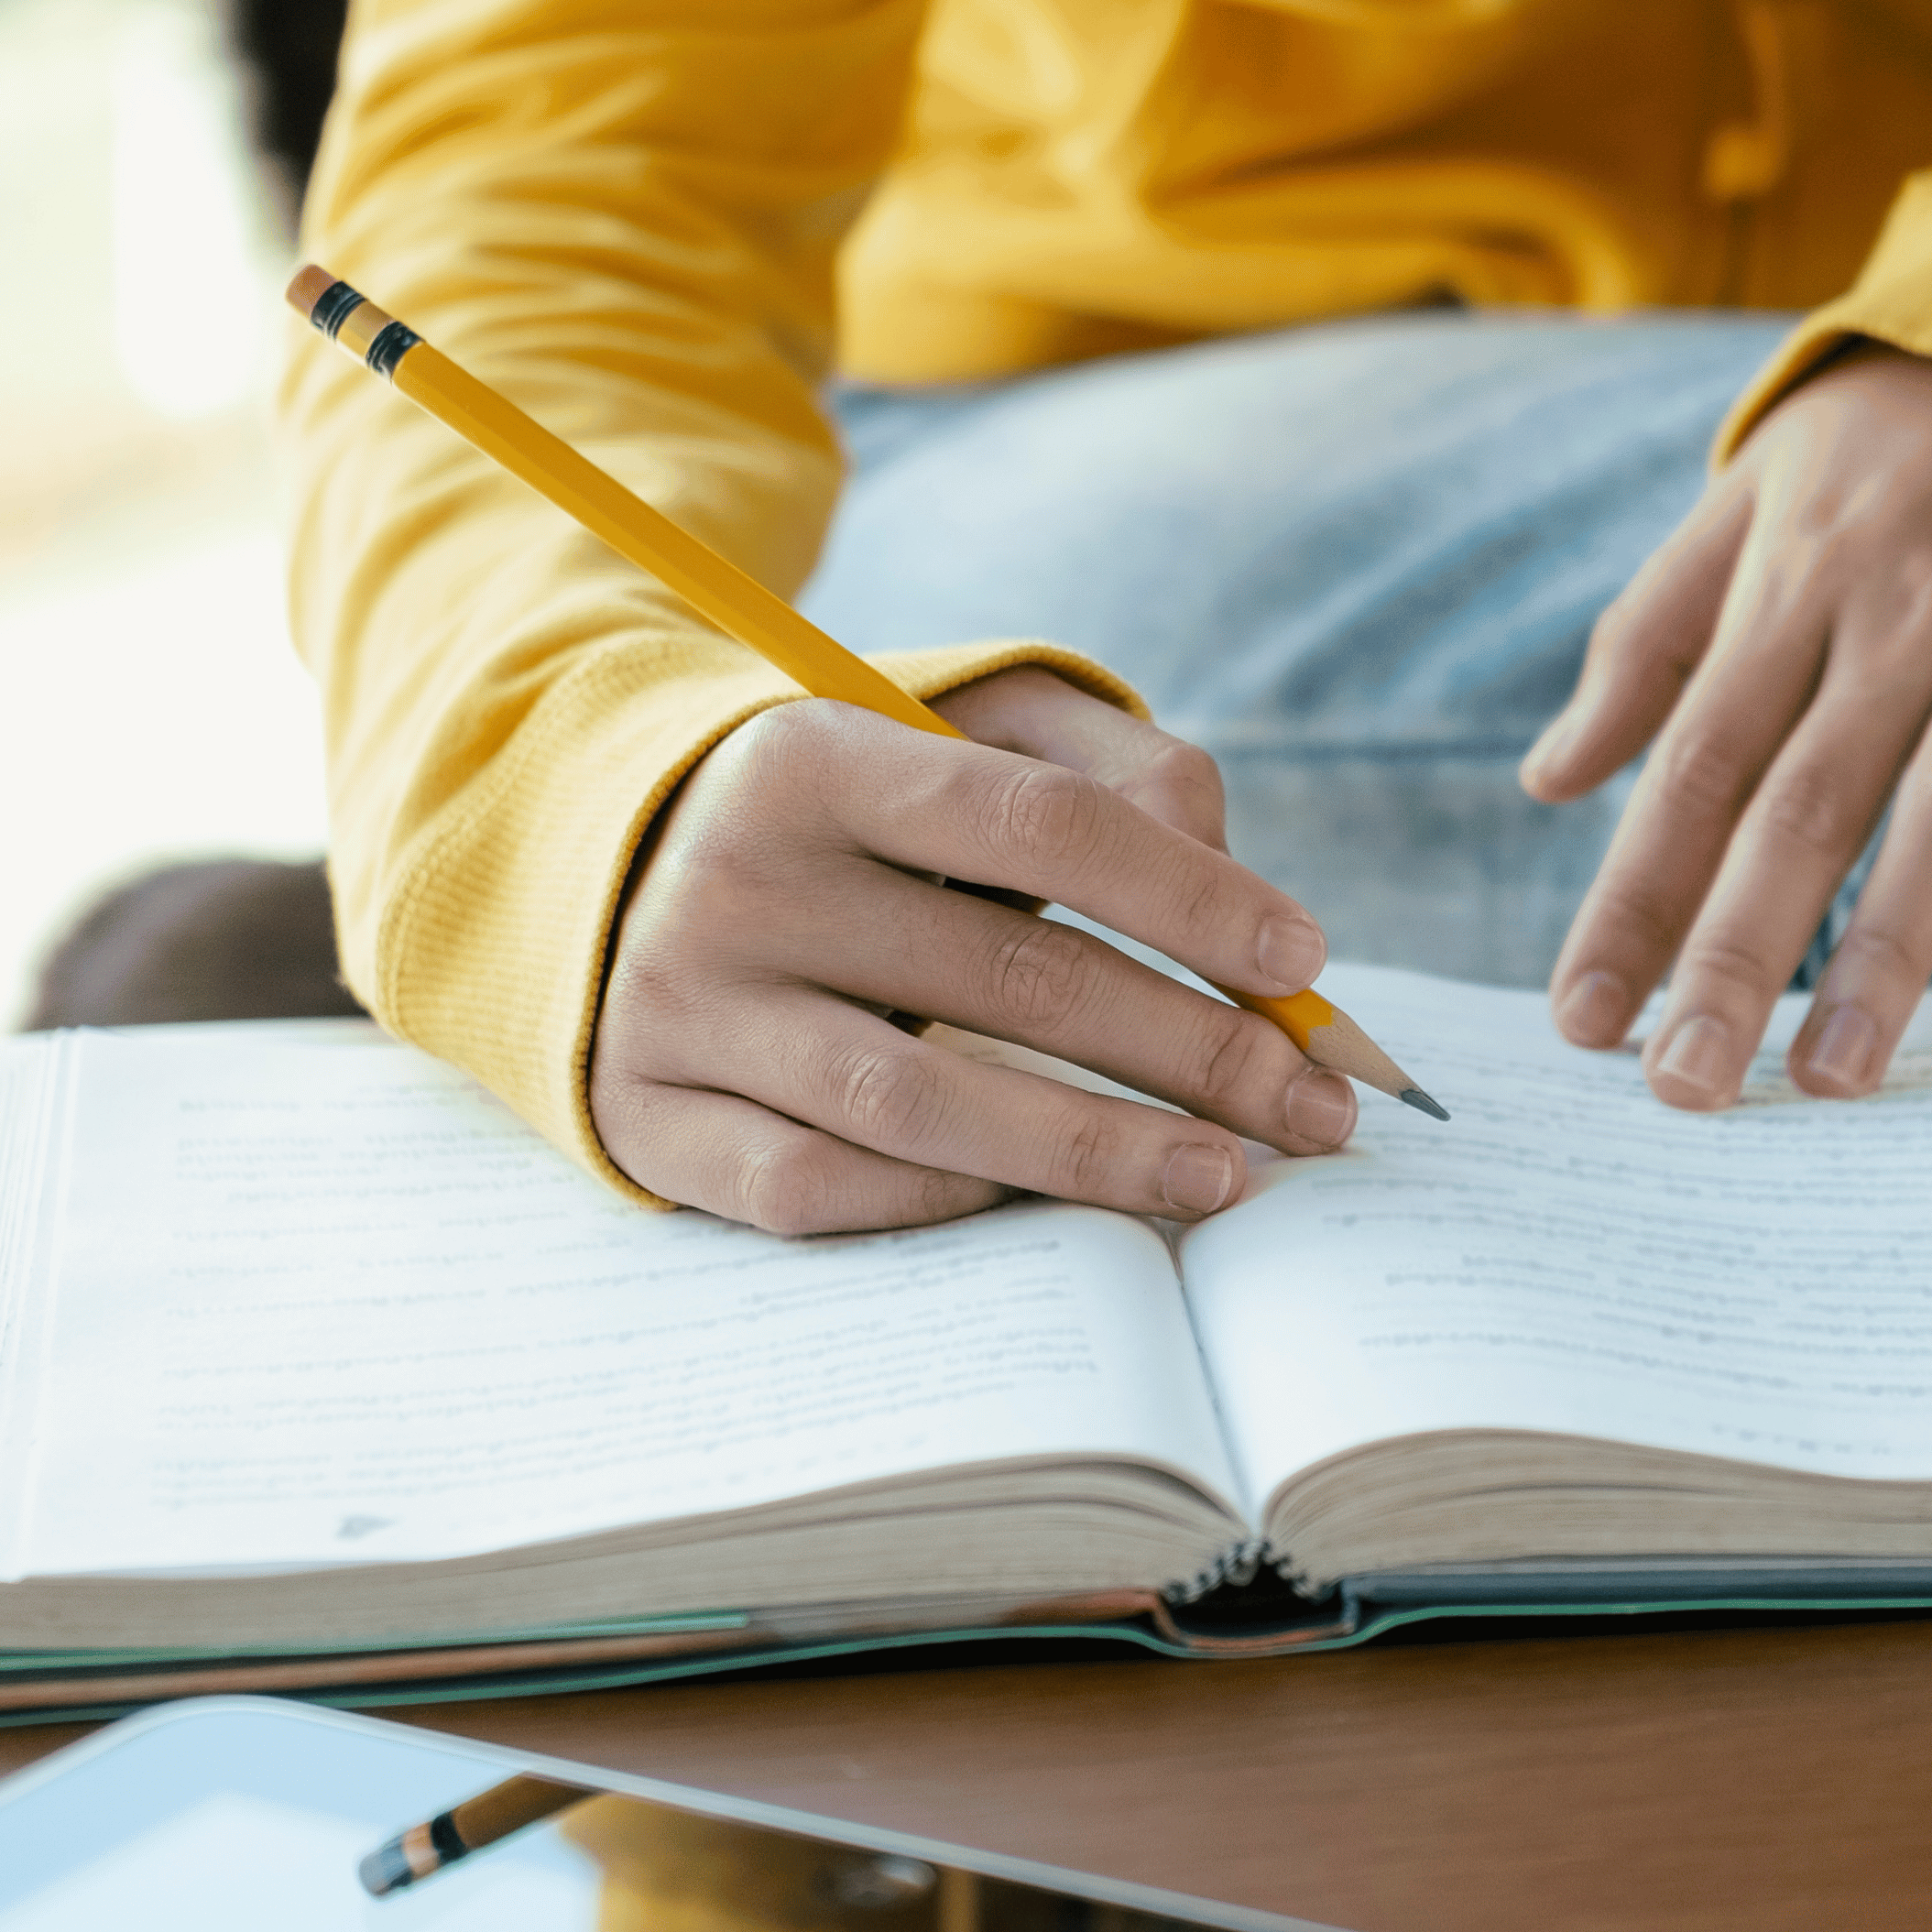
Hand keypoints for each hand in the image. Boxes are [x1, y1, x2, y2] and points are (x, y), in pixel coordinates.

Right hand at [590, 667, 1355, 1233]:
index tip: (1305, 963)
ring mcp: (682, 1009)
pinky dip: (943, 1204)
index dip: (1189, 898)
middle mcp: (736, 878)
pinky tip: (1046, 1204)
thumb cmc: (854, 807)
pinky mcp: (649, 1121)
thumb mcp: (964, 726)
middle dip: (1193, 1050)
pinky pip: (817, 1191)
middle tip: (1316, 1107)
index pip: (1041, 826)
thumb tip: (1222, 867)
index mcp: (816, 754)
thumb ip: (1113, 764)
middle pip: (1009, 979)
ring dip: (1096, 1153)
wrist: (615, 866)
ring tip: (1226, 1176)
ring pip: (922, 1105)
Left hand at [1524, 350, 1931, 1105]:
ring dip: (1885, 957)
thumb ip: (1651, 636)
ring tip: (1828, 1086)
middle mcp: (1903, 604)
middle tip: (1685, 1090)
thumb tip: (1549, 781)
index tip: (1583, 1019)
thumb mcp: (1751, 498)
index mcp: (1793, 572)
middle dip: (1735, 954)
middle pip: (1804, 801)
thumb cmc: (1893, 446)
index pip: (1694, 760)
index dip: (1634, 895)